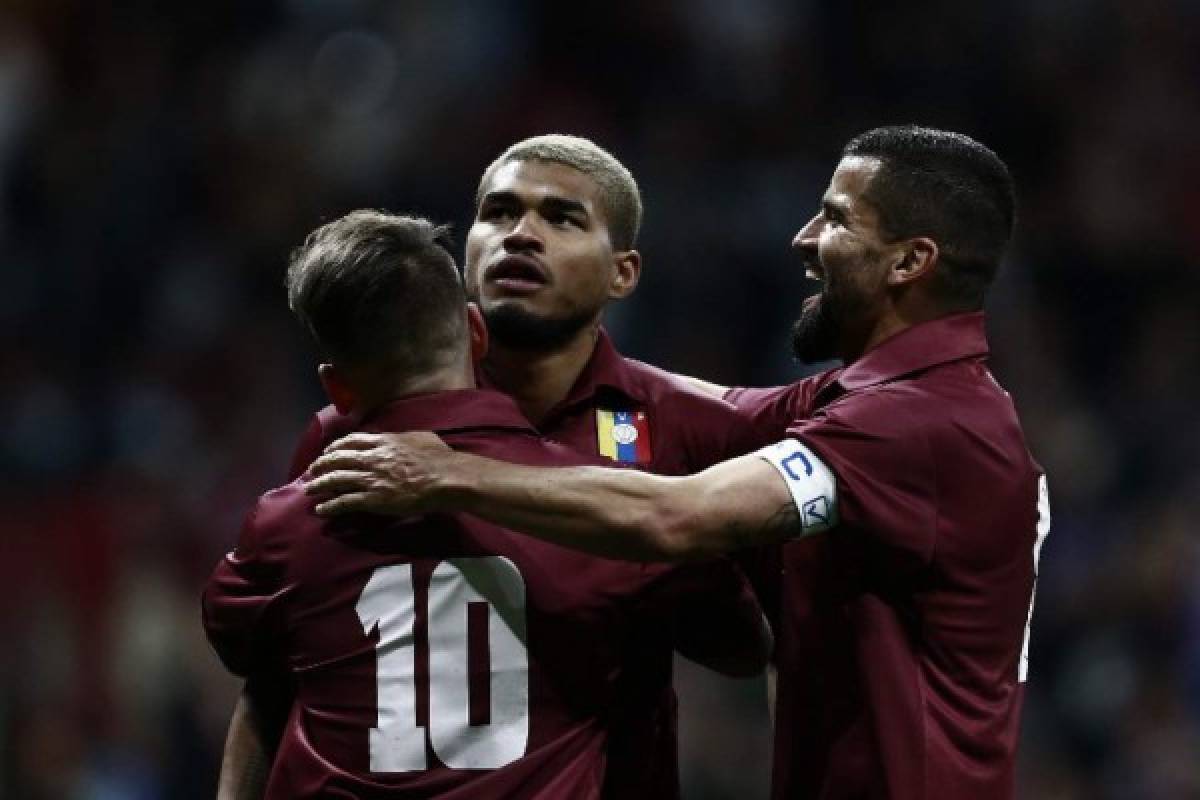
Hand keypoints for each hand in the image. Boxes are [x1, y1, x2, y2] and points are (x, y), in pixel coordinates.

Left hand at [305, 431, 454, 515]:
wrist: (445, 478)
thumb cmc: (439, 458)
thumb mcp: (420, 437)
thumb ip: (404, 437)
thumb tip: (401, 437)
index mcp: (383, 441)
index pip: (351, 441)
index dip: (336, 446)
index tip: (328, 451)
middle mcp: (371, 458)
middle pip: (337, 459)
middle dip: (321, 464)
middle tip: (312, 470)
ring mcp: (370, 479)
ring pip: (336, 480)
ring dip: (319, 484)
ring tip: (309, 489)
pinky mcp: (373, 499)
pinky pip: (345, 502)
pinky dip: (330, 506)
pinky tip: (321, 509)